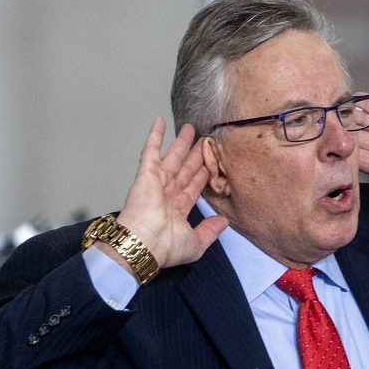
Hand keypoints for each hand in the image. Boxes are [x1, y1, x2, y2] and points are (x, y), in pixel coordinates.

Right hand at [112, 118, 227, 269]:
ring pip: (172, 157)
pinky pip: (151, 150)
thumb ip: (210, 231)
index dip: (201, 175)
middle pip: (184, 169)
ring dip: (180, 142)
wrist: (144, 244)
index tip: (209, 164)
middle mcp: (167, 195)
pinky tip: (159, 121)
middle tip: (203, 141)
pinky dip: (155, 135)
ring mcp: (157, 182)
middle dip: (194, 156)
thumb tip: (224, 222)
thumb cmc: (165, 247)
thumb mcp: (196, 243)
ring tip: (189, 128)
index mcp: (177, 210)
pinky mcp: (146, 173)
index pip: (192, 188)